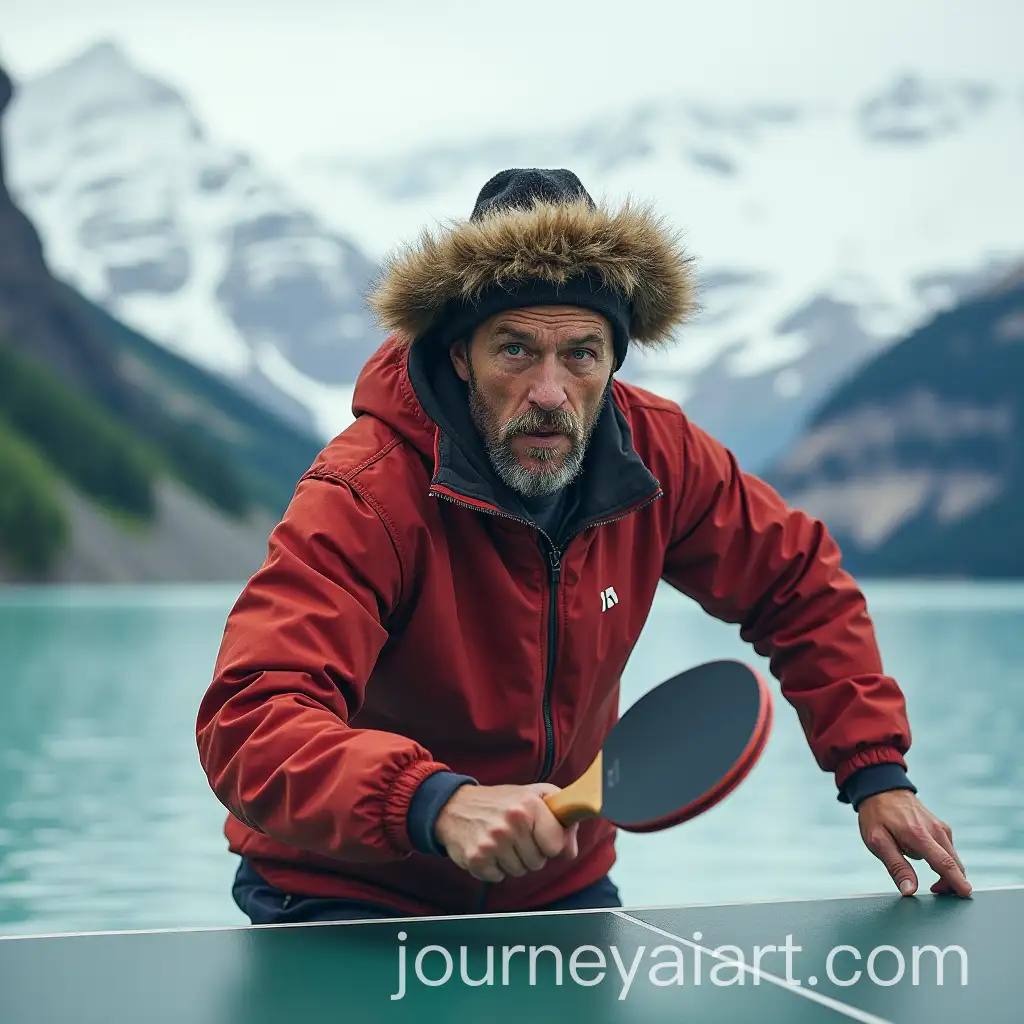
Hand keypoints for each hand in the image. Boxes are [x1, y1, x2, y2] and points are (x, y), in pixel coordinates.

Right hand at [434, 783, 578, 882]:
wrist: (454, 806)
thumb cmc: (500, 802)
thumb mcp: (533, 794)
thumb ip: (560, 815)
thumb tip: (571, 850)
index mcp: (529, 805)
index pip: (557, 845)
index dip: (549, 842)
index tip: (539, 834)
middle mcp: (511, 823)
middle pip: (538, 862)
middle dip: (530, 852)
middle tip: (515, 835)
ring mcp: (492, 843)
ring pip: (519, 872)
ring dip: (512, 860)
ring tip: (501, 840)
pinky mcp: (476, 859)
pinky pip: (498, 877)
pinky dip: (494, 867)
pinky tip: (488, 849)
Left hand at [858, 790, 970, 897]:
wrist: (881, 789)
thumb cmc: (877, 815)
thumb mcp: (877, 841)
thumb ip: (896, 867)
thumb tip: (909, 890)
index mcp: (919, 835)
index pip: (944, 863)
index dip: (956, 882)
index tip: (966, 894)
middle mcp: (935, 830)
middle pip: (954, 863)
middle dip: (953, 883)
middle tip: (938, 893)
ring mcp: (940, 827)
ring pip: (953, 858)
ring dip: (948, 873)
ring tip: (933, 884)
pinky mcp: (941, 827)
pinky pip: (949, 850)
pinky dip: (945, 861)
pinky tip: (929, 861)